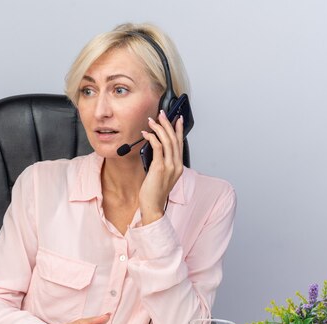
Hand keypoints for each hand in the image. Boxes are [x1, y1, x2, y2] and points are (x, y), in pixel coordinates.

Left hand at [139, 110, 183, 224]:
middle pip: (174, 139)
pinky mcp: (159, 168)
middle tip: (162, 114)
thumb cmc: (154, 193)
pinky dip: (152, 138)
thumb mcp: (161, 175)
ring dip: (160, 128)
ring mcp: (169, 166)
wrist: (153, 206)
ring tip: (153, 120)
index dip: (179, 130)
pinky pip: (157, 148)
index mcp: (178, 167)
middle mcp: (176, 165)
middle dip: (169, 124)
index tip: (177, 119)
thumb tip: (155, 148)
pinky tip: (146, 133)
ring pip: (167, 141)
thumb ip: (162, 162)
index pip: (180, 144)